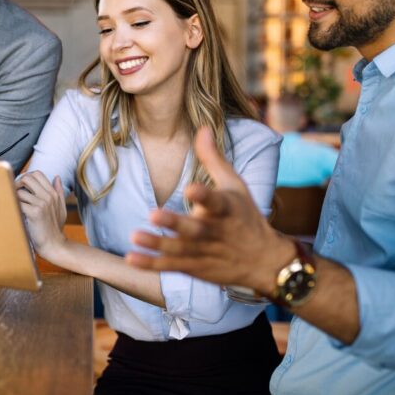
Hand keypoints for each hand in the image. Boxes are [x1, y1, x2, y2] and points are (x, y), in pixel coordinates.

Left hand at [16, 172, 67, 260]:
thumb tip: (57, 177)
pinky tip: (17, 213)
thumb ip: (59, 192)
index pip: (37, 174)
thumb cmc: (55, 228)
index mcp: (53, 193)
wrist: (54, 244)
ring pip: (20, 191)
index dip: (26, 177)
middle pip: (28, 178)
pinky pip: (18, 202)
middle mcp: (48, 196)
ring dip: (15, 198)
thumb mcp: (61, 208)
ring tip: (16, 207)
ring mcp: (42, 204)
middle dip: (18, 184)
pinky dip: (14, 206)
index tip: (22, 187)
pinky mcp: (35, 212)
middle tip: (15, 194)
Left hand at [126, 127, 293, 296]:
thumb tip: (202, 128)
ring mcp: (204, 252)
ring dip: (157, 244)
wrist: (264, 261)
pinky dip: (151, 265)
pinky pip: (171, 266)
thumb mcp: (235, 185)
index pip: (216, 202)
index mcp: (226, 209)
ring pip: (179, 249)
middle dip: (175, 223)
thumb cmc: (245, 216)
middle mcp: (215, 232)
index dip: (204, 196)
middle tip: (153, 214)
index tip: (191, 188)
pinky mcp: (194, 267)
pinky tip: (131, 258)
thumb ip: (213, 159)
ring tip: (135, 236)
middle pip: (194, 229)